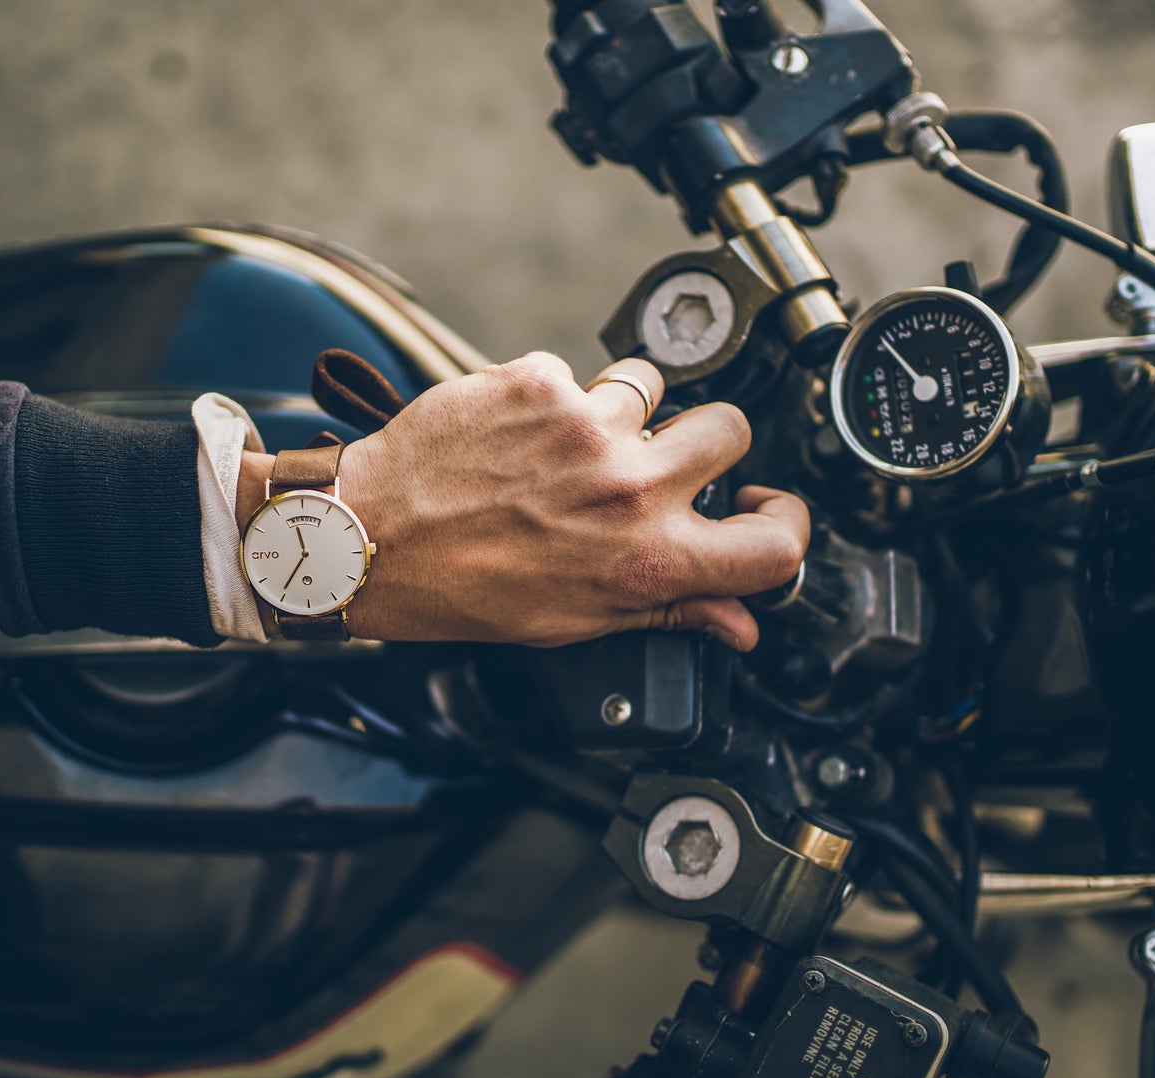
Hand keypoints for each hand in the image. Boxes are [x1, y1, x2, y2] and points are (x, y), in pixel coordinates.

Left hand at [246, 352, 807, 649]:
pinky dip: (556, 399)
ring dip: (625, 413)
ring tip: (570, 450)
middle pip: (732, 430)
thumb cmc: (463, 588)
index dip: (785, 523)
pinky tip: (521, 434)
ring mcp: (586, 429)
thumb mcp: (578, 622)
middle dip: (705, 443)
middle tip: (657, 465)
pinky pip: (580, 374)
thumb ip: (669, 611)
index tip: (762, 512)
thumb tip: (737, 625)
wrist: (369, 536)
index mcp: (647, 561)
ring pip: (653, 389)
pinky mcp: (540, 384)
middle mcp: (628, 490)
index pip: (775, 541)